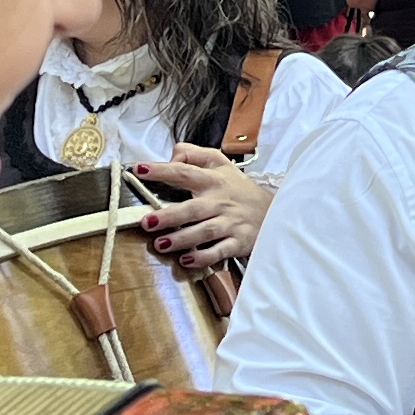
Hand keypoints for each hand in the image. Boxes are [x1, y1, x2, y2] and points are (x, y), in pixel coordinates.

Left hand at [140, 146, 267, 271]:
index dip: (161, 170)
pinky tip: (187, 259)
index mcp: (213, 180)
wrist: (275, 210)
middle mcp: (219, 202)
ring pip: (204, 232)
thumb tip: (170, 157)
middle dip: (169, 216)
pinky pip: (219, 251)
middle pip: (192, 208)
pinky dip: (204, 257)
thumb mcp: (220, 163)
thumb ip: (193, 155)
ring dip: (182, 239)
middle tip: (147, 222)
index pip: (184, 172)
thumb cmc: (239, 188)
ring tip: (161, 244)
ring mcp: (229, 223)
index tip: (140, 170)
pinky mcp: (238, 242)